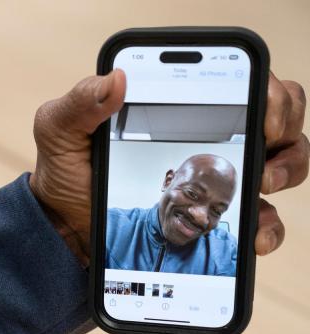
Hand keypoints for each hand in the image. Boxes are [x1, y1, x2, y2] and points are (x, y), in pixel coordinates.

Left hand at [28, 69, 307, 262]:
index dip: (270, 93)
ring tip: (261, 184)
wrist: (64, 228)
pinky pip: (261, 222)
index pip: (248, 82)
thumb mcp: (61, 131)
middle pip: (280, 119)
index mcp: (184, 106)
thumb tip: (115, 80)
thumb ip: (79, 104)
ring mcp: (219, 179)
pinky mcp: (216, 218)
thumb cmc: (67, 171)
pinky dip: (266, 229)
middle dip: (284, 129)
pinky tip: (253, 238)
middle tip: (262, 147)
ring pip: (284, 163)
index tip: (261, 115)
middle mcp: (211, 138)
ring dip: (287, 169)